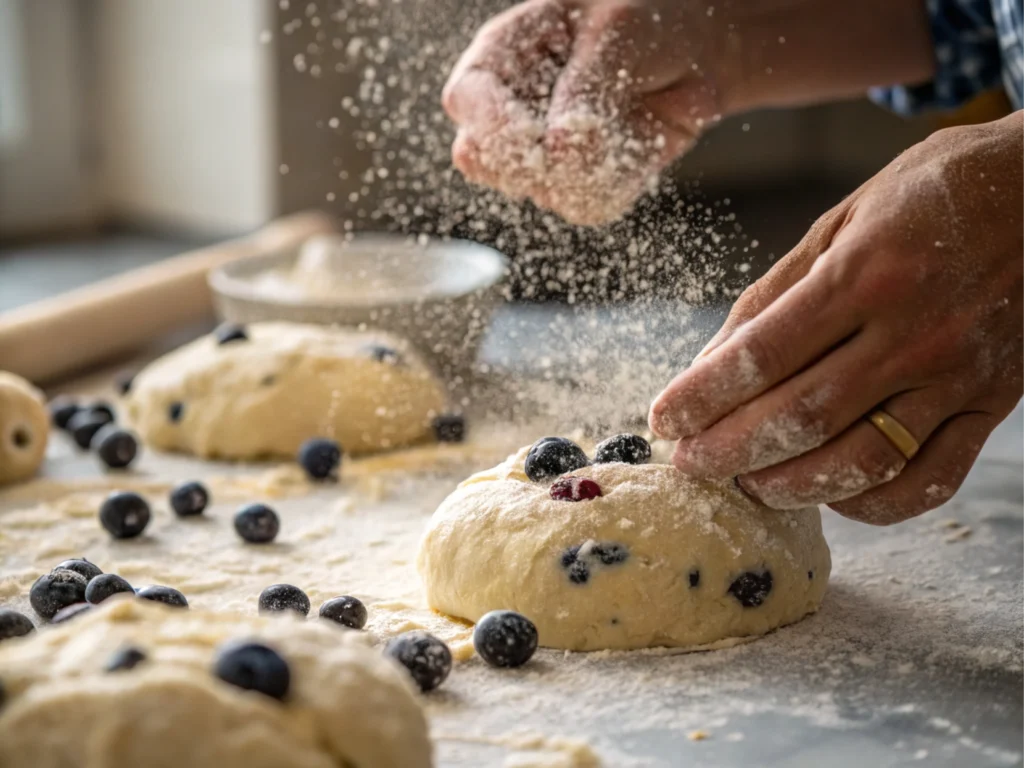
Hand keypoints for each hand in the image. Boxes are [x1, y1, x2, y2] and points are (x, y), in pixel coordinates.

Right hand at [442, 0, 731, 224]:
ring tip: (629, 124)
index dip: (493, 124)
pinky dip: (620, 184)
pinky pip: (588, 206)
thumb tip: (559, 149)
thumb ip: (585, 87)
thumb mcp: (618, 32)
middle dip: (537, 158)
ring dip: (590, 170)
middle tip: (591, 130)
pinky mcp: (582, 182)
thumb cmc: (652, 17)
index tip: (535, 135)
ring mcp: (545, 152)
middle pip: (486, 159)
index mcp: (505, 53)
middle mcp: (514, 108)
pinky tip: (640, 146)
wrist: (703, 45)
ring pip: (542, 191)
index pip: (466, 98)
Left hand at [649, 112, 1023, 523]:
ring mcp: (957, 374)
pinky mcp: (991, 404)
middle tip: (689, 464)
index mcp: (864, 273)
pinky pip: (929, 479)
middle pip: (801, 417)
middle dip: (729, 451)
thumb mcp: (841, 219)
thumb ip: (773, 295)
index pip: (761, 355)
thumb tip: (709, 364)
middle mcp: (911, 331)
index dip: (701, 398)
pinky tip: (830, 493)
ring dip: (789, 485)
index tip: (662, 420)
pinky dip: (873, 503)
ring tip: (745, 484)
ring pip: (861, 460)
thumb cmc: (933, 194)